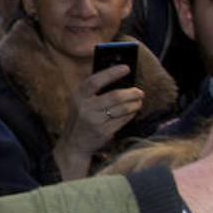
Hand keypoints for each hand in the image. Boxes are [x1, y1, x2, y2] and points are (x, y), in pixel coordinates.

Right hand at [54, 64, 144, 179]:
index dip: (112, 73)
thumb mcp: (80, 102)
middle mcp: (85, 108)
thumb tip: (117, 76)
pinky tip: (133, 112)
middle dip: (131, 93)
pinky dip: (131, 115)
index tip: (126, 68)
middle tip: (139, 92)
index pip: (95, 81)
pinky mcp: (103, 132)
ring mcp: (94, 121)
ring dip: (134, 104)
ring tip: (138, 102)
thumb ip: (93, 90)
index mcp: (78, 96)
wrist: (73, 144)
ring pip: (122, 109)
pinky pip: (123, 120)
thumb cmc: (81, 118)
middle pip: (114, 96)